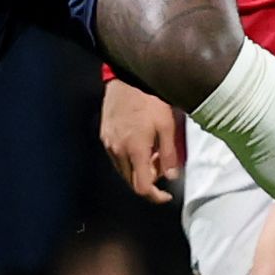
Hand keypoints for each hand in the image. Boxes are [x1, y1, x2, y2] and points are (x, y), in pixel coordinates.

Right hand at [99, 78, 182, 203]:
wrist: (126, 78)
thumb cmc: (150, 99)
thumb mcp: (167, 125)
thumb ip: (169, 154)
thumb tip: (170, 177)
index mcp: (135, 150)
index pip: (142, 187)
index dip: (155, 197)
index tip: (166, 195)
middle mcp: (118, 151)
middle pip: (131, 181)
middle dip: (148, 181)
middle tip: (162, 167)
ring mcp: (108, 143)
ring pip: (123, 170)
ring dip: (137, 170)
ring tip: (152, 153)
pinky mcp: (104, 135)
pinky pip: (116, 157)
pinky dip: (128, 159)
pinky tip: (139, 144)